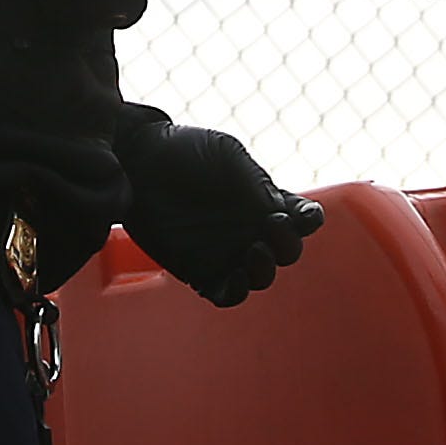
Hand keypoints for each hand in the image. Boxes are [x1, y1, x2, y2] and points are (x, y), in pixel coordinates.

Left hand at [115, 122, 317, 307]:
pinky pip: (228, 293)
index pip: (301, 217)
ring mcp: (226, 252)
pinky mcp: (199, 271)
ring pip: (262, 277)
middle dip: (288, 244)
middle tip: (271, 226)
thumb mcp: (226, 154)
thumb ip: (255, 182)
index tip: (303, 214)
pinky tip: (237, 275)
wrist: (136, 163)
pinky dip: (239, 291)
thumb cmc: (183, 150)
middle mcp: (249, 229)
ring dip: (267, 270)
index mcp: (263, 199)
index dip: (309, 219)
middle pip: (287, 251)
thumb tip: (277, 211)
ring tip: (254, 251)